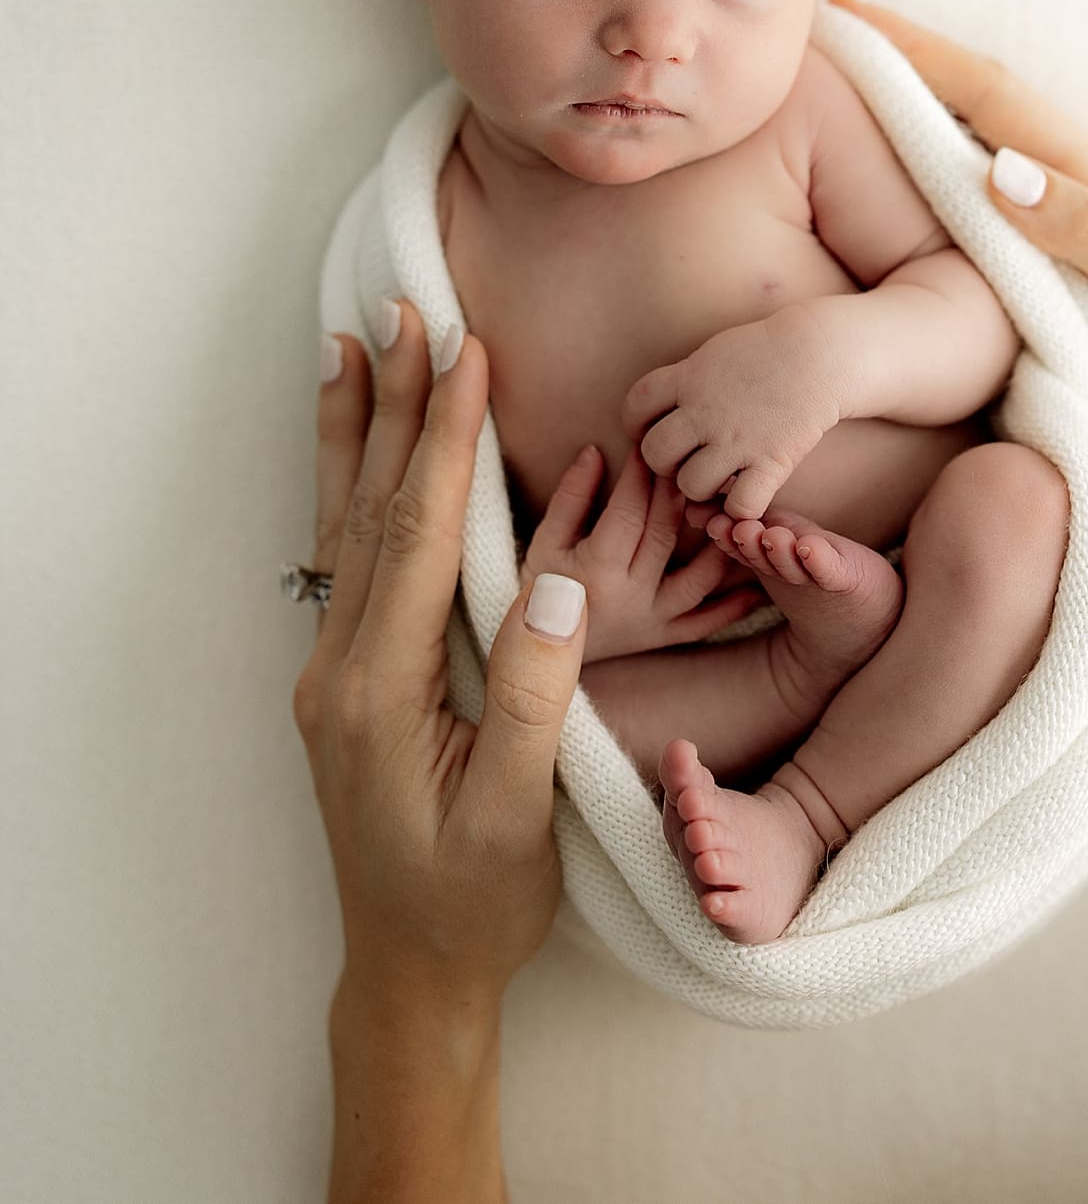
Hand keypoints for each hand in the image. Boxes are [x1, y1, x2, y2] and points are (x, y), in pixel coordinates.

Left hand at [295, 303, 586, 1011]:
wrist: (410, 973)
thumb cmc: (474, 904)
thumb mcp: (515, 816)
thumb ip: (532, 698)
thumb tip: (553, 579)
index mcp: (382, 691)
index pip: (419, 536)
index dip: (444, 440)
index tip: (466, 355)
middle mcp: (342, 669)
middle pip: (369, 510)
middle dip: (391, 406)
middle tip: (402, 312)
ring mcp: (335, 672)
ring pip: (345, 526)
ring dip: (354, 432)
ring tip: (351, 350)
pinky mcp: (348, 679)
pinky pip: (345, 559)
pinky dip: (348, 488)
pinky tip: (354, 455)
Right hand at [519, 442, 769, 660]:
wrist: (538, 650)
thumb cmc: (540, 585)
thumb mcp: (545, 541)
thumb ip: (570, 497)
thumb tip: (595, 450)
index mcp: (596, 572)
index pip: (627, 513)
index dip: (640, 475)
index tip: (649, 444)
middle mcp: (630, 598)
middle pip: (666, 535)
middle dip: (680, 492)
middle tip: (696, 456)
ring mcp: (652, 620)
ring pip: (699, 579)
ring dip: (720, 541)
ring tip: (734, 505)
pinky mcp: (665, 636)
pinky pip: (707, 622)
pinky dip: (735, 604)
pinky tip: (757, 578)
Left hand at [621, 306, 843, 520]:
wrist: (822, 353)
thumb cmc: (767, 351)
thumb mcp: (715, 353)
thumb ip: (685, 380)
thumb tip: (658, 405)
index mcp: (689, 378)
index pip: (635, 406)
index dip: (636, 424)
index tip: (651, 429)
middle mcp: (705, 410)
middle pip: (655, 453)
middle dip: (664, 463)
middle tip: (685, 459)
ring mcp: (737, 438)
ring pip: (690, 486)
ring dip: (700, 488)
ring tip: (717, 476)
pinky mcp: (771, 461)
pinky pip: (741, 505)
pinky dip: (741, 508)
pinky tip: (749, 492)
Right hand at [829, 0, 1087, 478]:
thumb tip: (1003, 171)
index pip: (992, 94)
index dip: (914, 51)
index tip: (842, 14)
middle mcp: (1078, 182)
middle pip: (973, 101)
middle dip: (895, 60)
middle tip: (812, 34)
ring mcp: (1065, 218)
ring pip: (970, 143)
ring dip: (904, 107)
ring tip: (827, 86)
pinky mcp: (1053, 258)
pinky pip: (972, 195)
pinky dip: (921, 165)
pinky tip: (880, 176)